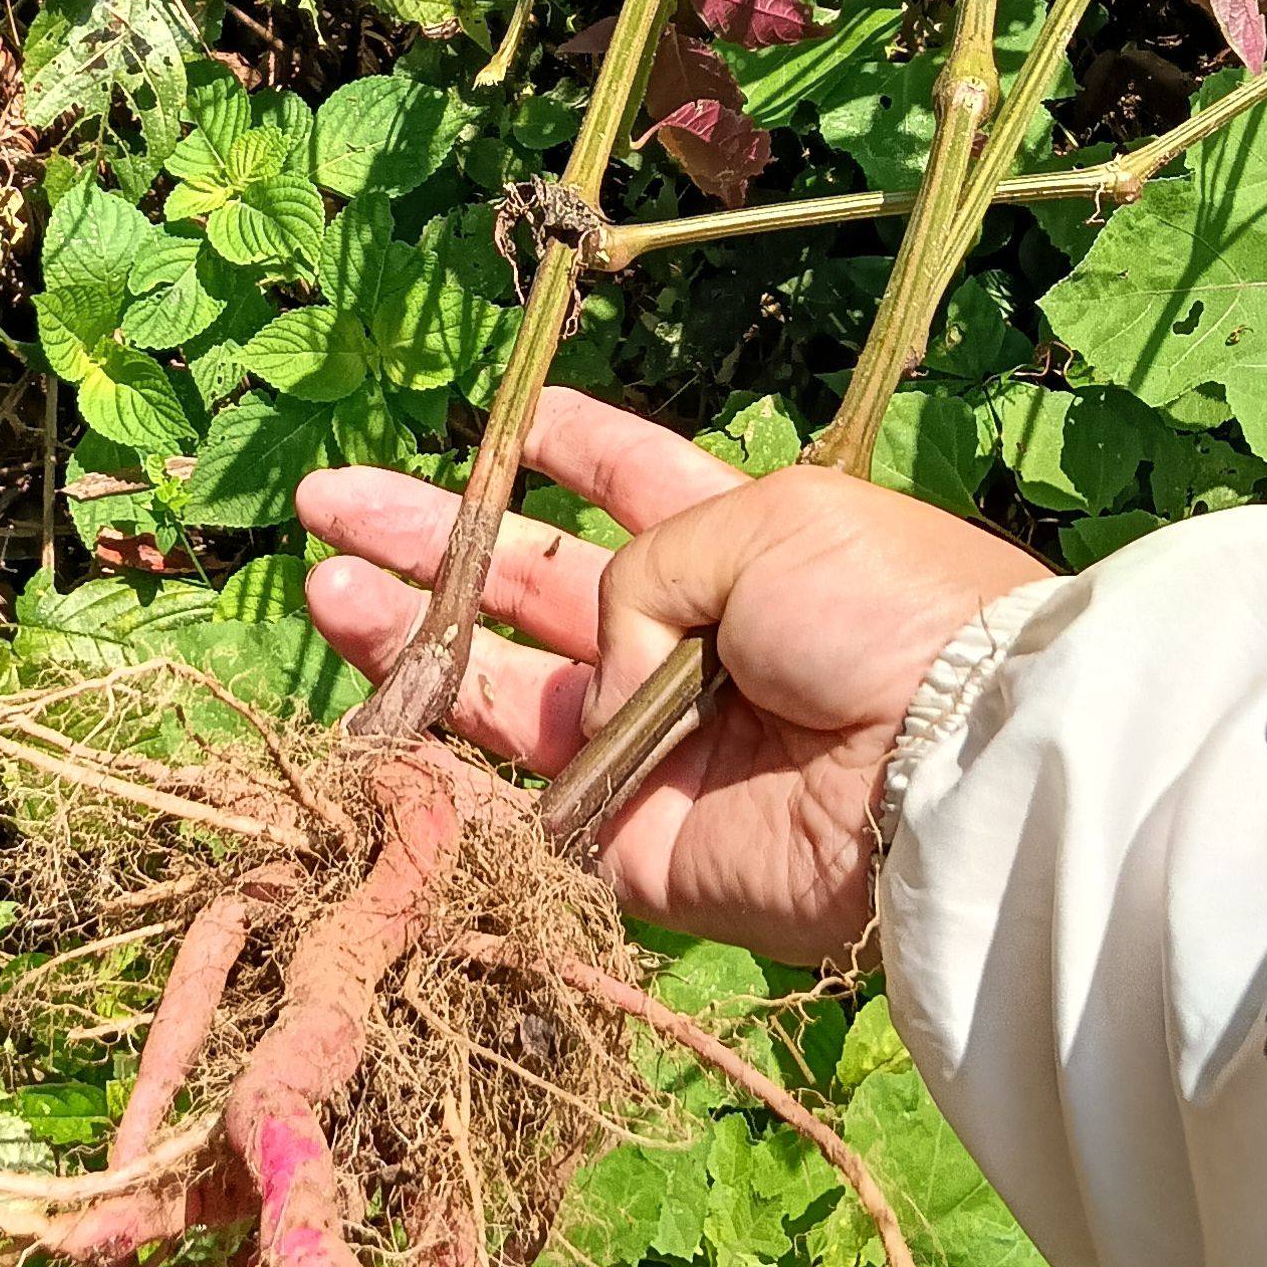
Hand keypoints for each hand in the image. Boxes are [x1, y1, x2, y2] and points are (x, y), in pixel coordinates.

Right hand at [298, 387, 1049, 966]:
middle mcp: (689, 643)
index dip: (565, 451)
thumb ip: (643, 563)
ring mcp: (653, 749)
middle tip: (331, 505)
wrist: (943, 772)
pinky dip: (437, 774)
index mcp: (738, 543)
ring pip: (504, 693)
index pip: (633, 487)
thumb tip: (599, 668)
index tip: (504, 418)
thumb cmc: (879, 613)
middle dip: (435, 543)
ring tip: (323, 586)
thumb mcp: (764, 520)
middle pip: (535, 589)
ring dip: (411, 641)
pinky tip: (363, 715)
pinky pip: (514, 812)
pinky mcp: (633, 848)